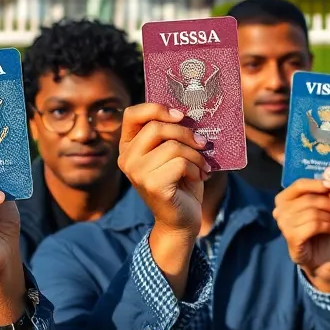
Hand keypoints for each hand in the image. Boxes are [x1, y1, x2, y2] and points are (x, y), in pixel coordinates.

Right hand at [118, 104, 210, 239]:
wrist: (181, 220)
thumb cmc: (180, 181)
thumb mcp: (173, 152)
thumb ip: (172, 133)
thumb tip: (189, 110)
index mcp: (128, 146)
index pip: (132, 114)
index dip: (157, 109)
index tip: (181, 116)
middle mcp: (126, 159)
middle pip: (157, 127)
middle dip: (186, 133)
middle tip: (203, 144)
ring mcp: (137, 173)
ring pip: (172, 146)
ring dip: (196, 155)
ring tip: (203, 165)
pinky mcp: (152, 185)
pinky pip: (180, 163)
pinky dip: (196, 168)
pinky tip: (199, 177)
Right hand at [276, 161, 329, 292]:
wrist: (327, 257)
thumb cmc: (326, 227)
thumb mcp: (326, 204)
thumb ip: (325, 189)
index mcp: (284, 198)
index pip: (300, 183)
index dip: (320, 184)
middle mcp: (279, 210)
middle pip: (308, 198)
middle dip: (329, 203)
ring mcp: (283, 225)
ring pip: (312, 212)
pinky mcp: (291, 238)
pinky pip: (313, 225)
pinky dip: (329, 226)